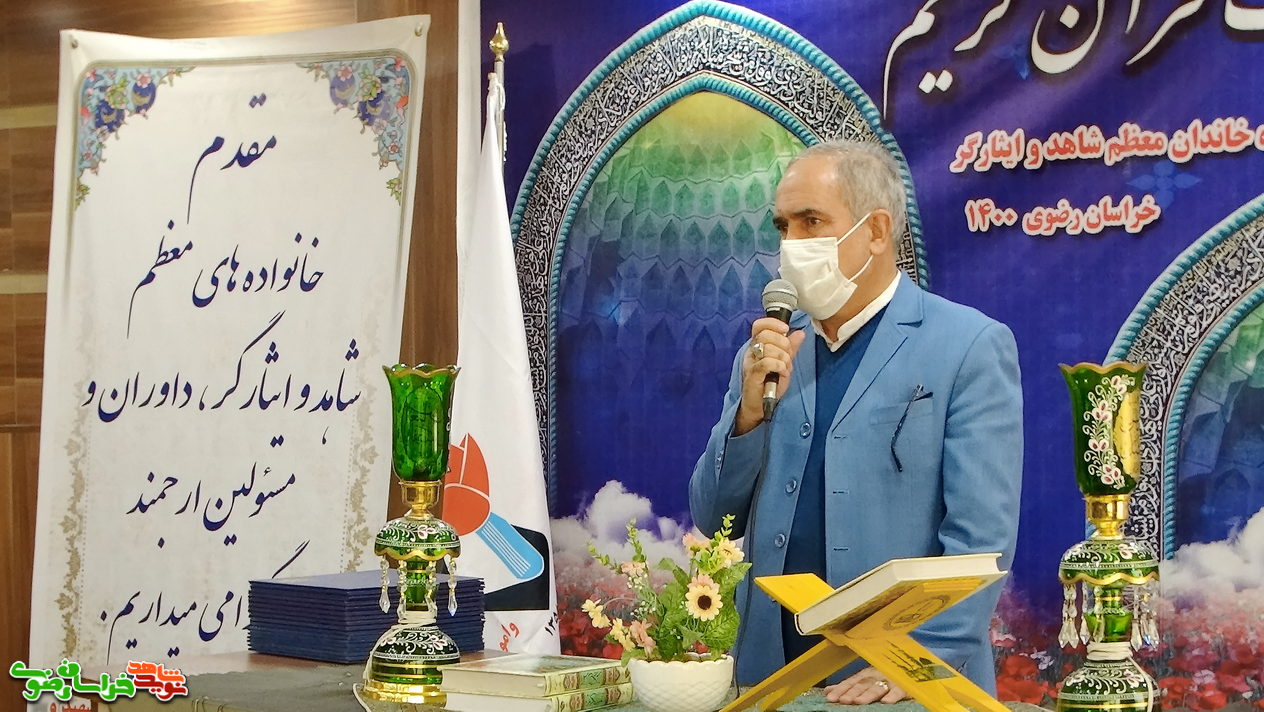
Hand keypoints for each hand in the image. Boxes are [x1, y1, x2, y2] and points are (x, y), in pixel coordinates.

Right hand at [733, 317, 805, 434]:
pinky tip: (781, 373)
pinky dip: (779, 366)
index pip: (759, 325)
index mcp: (757, 346)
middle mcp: (751, 352)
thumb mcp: (784, 363)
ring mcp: (751, 363)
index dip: (773, 323)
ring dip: (783, 358)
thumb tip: (800, 333)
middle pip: (765, 335)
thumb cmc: (769, 385)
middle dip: (783, 344)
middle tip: (787, 357)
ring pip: (768, 349)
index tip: (785, 329)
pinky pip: (767, 363)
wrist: (760, 406)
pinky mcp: (752, 375)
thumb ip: (790, 348)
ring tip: (784, 369)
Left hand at [823, 668, 907, 704]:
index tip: (831, 697)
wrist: (912, 669)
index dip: (841, 689)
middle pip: (862, 684)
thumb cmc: (886, 677)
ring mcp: (890, 680)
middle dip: (852, 692)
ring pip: (877, 687)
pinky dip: (892, 696)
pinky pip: (898, 691)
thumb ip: (849, 686)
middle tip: (843, 700)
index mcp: (866, 675)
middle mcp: (876, 676)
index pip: (851, 682)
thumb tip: (828, 690)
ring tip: (859, 702)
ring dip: (868, 695)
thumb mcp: (866, 680)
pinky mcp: (904, 686)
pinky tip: (885, 702)